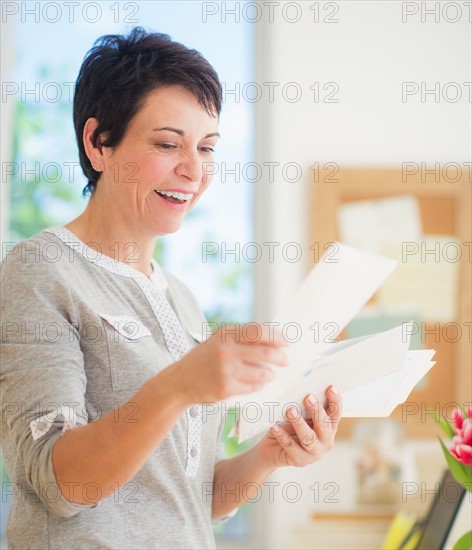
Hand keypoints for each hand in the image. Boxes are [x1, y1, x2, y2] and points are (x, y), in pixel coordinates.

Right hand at [173, 324, 287, 403]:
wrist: (179, 381)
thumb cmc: (204, 358)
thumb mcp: (219, 340)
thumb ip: (242, 338)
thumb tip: (274, 339)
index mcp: (225, 334)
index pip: (259, 331)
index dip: (276, 336)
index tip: (287, 342)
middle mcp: (226, 351)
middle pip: (265, 353)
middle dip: (280, 358)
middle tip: (285, 360)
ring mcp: (226, 371)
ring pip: (262, 373)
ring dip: (270, 374)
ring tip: (270, 374)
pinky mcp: (226, 388)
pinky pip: (253, 387)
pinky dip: (259, 385)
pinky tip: (257, 383)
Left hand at [257, 386, 341, 467]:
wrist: (273, 448)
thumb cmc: (289, 426)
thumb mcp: (299, 415)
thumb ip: (305, 407)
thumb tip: (304, 390)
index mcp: (329, 427)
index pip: (335, 413)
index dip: (335, 400)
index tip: (330, 387)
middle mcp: (325, 441)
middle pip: (324, 426)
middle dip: (317, 411)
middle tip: (307, 397)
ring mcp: (314, 453)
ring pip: (309, 438)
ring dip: (299, 423)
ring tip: (290, 410)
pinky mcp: (300, 460)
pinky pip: (290, 446)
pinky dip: (282, 434)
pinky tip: (275, 426)